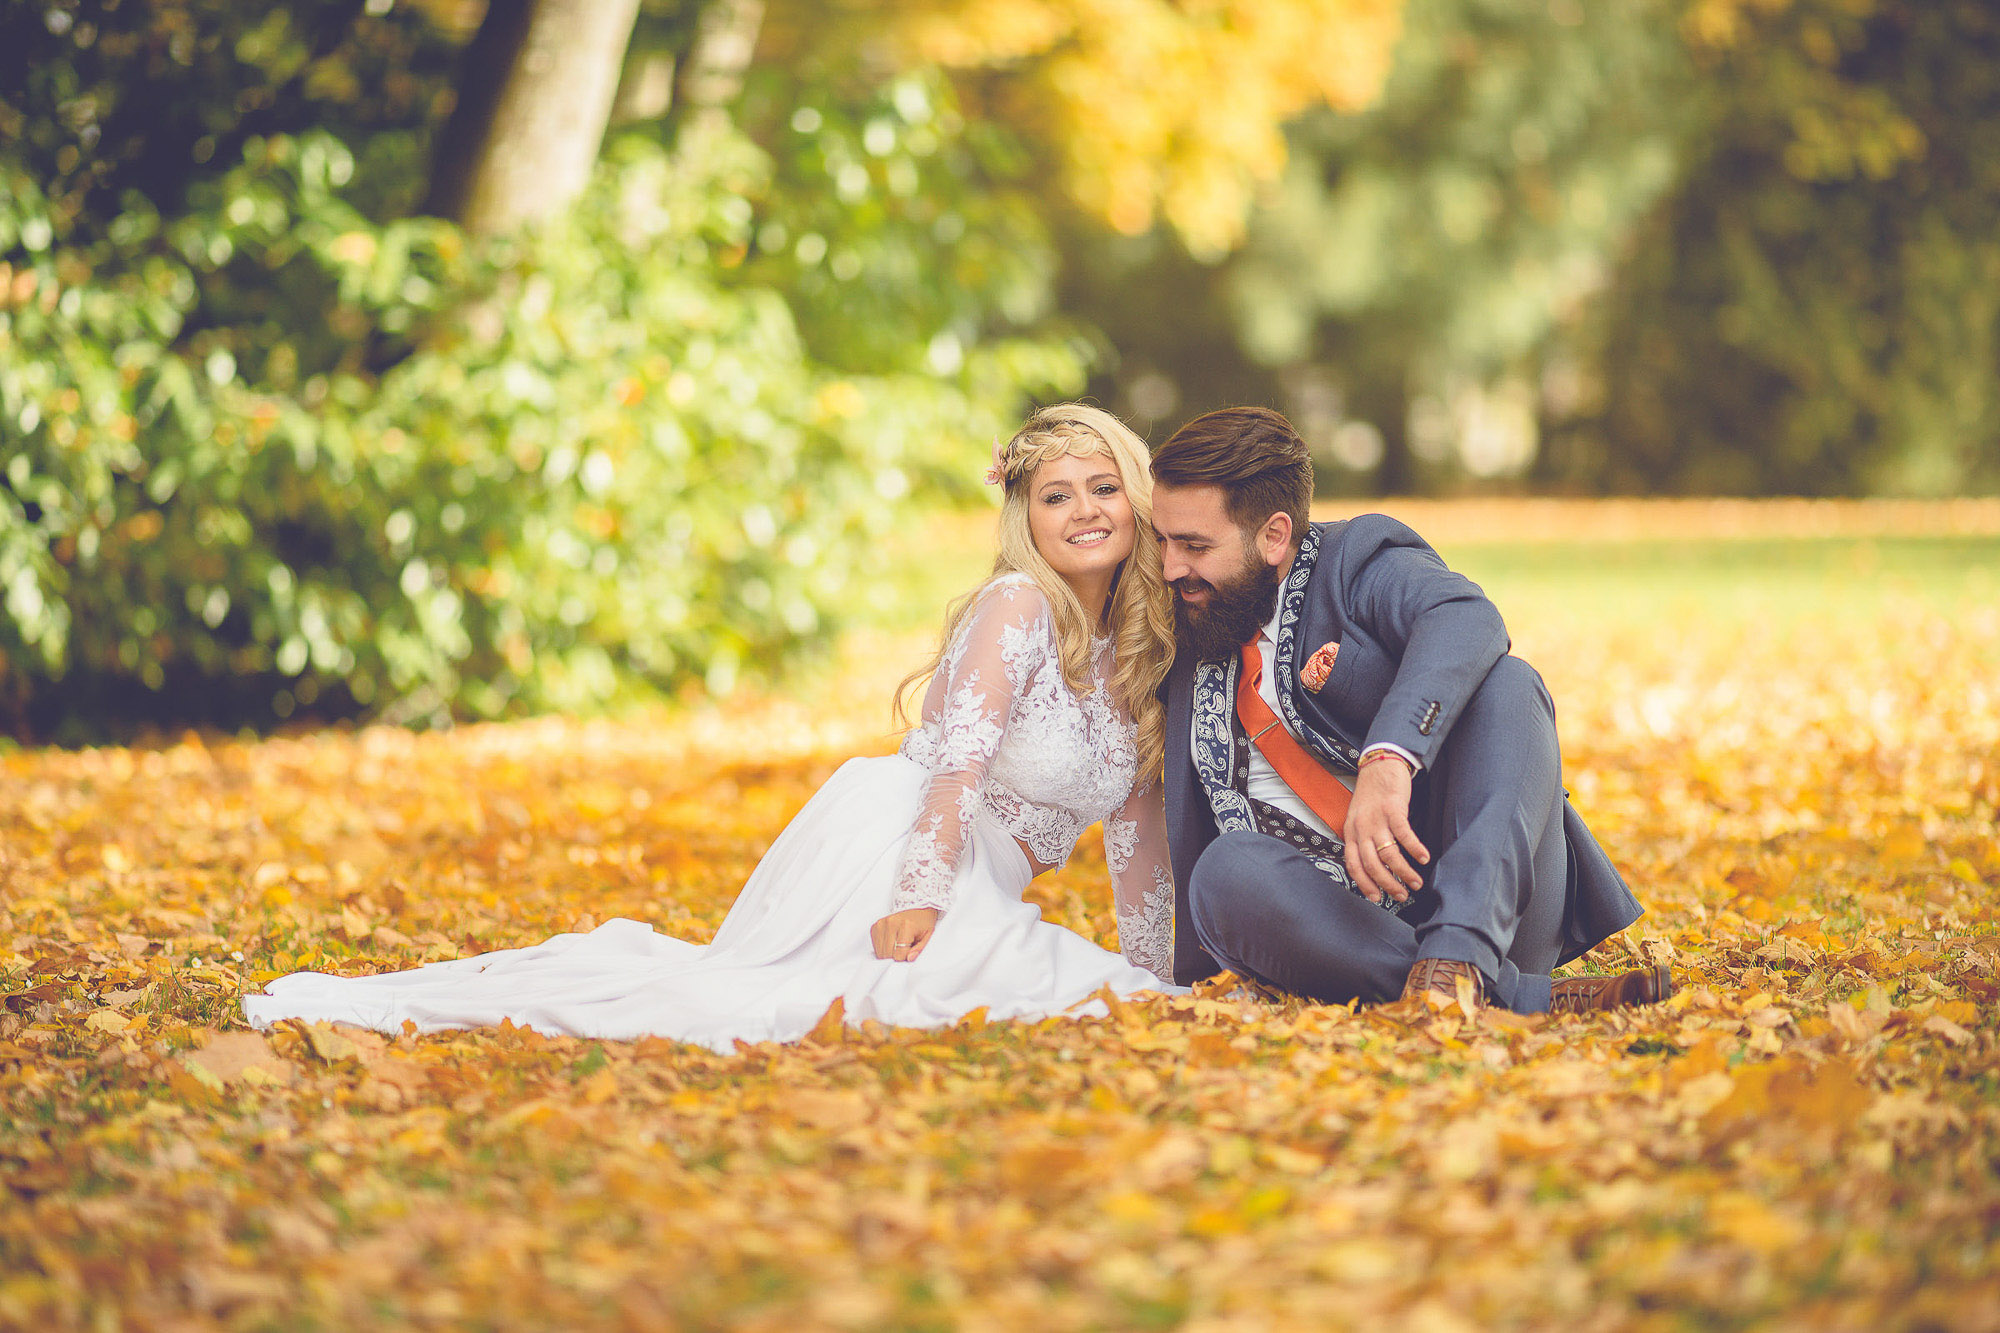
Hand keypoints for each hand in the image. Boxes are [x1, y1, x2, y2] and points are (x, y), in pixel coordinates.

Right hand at [870, 907, 939, 961]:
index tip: (910, 952)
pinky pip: (876, 946)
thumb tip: (909, 958)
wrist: (916, 908)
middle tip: (906, 948)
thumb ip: (920, 949)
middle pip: (888, 954)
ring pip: (880, 952)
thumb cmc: (923, 922)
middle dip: (897, 956)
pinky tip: (892, 941)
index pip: (899, 954)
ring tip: (899, 944)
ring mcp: (882, 924)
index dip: (905, 958)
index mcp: (906, 925)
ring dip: (889, 953)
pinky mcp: (875, 926)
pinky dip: (883, 948)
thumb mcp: (928, 936)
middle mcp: (891, 923)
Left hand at [1342, 754, 1429, 904]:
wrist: (1378, 765)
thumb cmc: (1371, 795)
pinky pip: (1404, 835)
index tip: (1376, 898)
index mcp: (1351, 832)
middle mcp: (1361, 828)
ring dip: (1404, 872)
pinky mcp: (1393, 809)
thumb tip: (1375, 866)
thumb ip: (1363, 840)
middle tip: (1402, 895)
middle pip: (1372, 864)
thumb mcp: (1358, 819)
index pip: (1354, 865)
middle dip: (1388, 884)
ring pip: (1389, 854)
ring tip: (1416, 882)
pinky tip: (1424, 858)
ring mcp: (1377, 819)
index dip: (1365, 884)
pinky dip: (1415, 849)